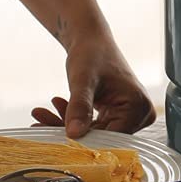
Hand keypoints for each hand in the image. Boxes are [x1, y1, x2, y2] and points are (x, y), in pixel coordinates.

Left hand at [31, 37, 155, 137]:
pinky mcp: (119, 114)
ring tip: (41, 113)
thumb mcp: (82, 80)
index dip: (84, 140)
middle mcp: (140, 113)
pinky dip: (74, 118)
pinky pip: (94, 126)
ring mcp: (131, 115)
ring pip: (95, 133)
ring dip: (67, 124)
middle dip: (70, 130)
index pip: (112, 138)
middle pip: (102, 137)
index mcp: (138, 106)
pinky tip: (56, 105)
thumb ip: (79, 106)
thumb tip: (74, 134)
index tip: (55, 138)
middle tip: (40, 122)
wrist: (91, 40)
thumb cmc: (91, 53)